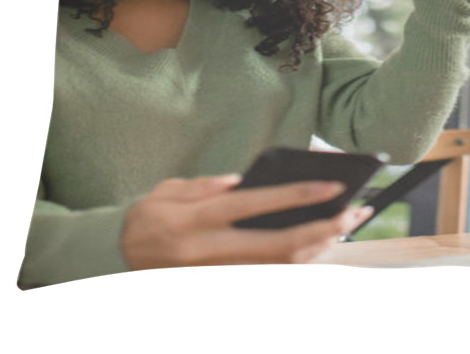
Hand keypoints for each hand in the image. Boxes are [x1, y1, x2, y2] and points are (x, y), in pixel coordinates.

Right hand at [121, 174, 372, 269]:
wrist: (116, 261)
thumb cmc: (148, 218)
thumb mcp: (167, 190)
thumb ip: (205, 186)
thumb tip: (242, 181)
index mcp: (196, 220)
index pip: (255, 205)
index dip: (296, 196)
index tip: (331, 186)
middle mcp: (210, 252)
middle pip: (278, 246)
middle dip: (322, 230)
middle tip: (354, 212)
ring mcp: (217, 276)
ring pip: (279, 269)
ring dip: (318, 249)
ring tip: (347, 226)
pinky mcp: (221, 289)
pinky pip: (269, 279)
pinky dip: (299, 265)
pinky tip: (321, 247)